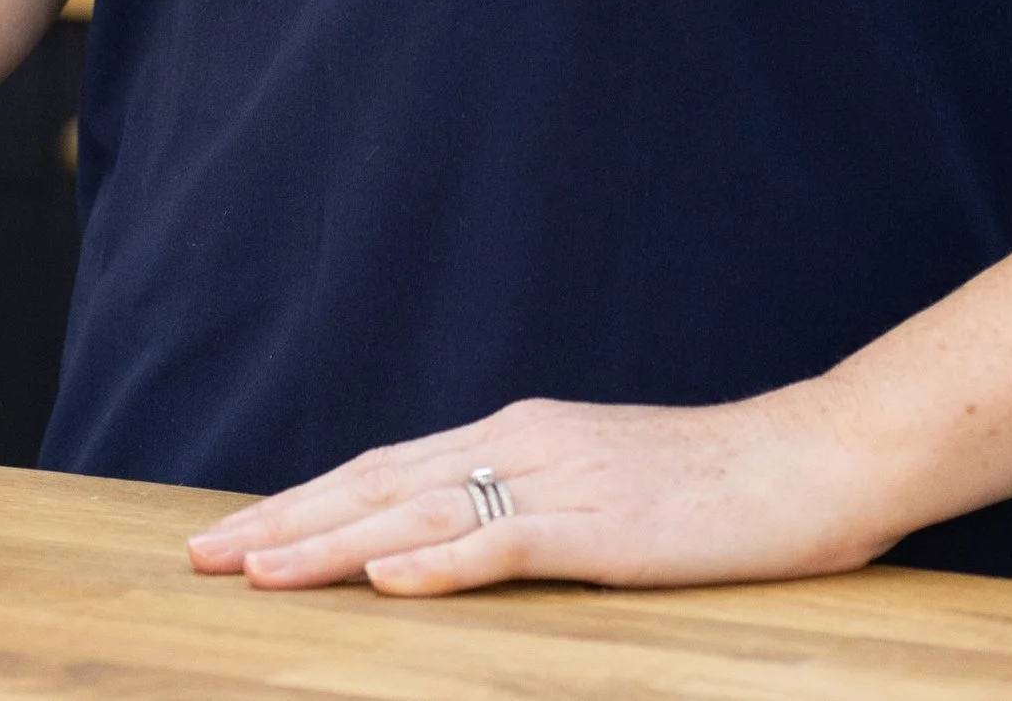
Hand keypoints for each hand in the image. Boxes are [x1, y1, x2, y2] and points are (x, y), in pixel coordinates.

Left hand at [185, 383, 898, 596]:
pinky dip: (443, 558)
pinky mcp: (604, 524)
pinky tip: (391, 574)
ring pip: (421, 509)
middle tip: (200, 555)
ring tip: (257, 569)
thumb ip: (527, 507)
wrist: (811, 459)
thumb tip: (454, 538)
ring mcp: (561, 480)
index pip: (386, 469)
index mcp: (519, 436)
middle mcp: (523, 442)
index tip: (232, 534)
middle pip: (379, 481)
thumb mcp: (600, 490)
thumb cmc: (713, 488)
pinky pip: (508, 543)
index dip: (304, 501)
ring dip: (332, 541)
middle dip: (285, 520)